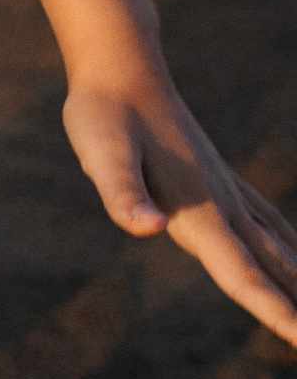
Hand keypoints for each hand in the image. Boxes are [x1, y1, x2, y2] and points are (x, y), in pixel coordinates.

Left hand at [64, 60, 296, 343]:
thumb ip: (123, 195)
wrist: (121, 67)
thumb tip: (146, 228)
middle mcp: (223, 205)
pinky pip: (268, 224)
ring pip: (278, 249)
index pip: (242, 273)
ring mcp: (227, 192)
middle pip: (273, 270)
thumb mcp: (101, 154)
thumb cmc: (104, 114)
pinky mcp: (221, 181)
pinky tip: (295, 262)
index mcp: (198, 210)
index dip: (273, 310)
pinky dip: (289, 250)